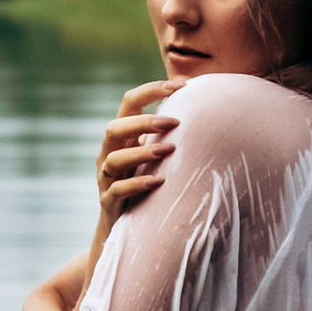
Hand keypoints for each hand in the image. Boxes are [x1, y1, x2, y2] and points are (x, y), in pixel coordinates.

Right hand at [95, 78, 183, 219]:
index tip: (182, 86)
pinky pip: (118, 190)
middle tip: (174, 122)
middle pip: (115, 128)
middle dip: (144, 122)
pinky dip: (138, 183)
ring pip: (114, 159)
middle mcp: (109, 153)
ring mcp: (107, 178)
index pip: (130, 102)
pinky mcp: (110, 201)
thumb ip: (167, 131)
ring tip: (170, 150)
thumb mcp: (153, 152)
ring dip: (142, 153)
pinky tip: (159, 181)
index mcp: (122, 136)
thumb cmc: (146, 179)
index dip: (152, 90)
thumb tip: (204, 106)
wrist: (126, 224)